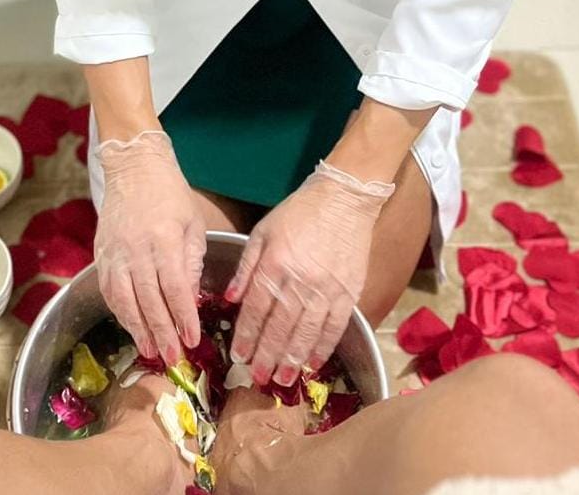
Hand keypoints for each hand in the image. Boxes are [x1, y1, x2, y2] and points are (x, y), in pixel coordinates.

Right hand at [93, 129, 205, 364]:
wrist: (134, 168)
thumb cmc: (170, 195)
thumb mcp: (192, 224)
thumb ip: (191, 262)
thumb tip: (190, 301)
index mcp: (163, 238)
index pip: (174, 288)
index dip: (182, 317)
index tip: (192, 339)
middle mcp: (135, 248)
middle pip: (148, 300)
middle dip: (161, 332)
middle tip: (172, 358)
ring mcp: (114, 252)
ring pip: (123, 300)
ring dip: (137, 329)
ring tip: (150, 351)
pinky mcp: (100, 253)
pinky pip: (108, 290)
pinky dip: (119, 311)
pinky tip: (131, 326)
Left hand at [225, 160, 393, 386]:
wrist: (344, 200)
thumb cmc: (298, 213)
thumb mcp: (263, 231)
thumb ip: (246, 266)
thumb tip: (230, 299)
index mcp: (275, 262)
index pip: (256, 307)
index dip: (246, 334)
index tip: (238, 355)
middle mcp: (299, 279)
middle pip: (280, 325)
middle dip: (266, 354)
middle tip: (257, 378)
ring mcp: (326, 288)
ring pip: (306, 332)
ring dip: (292, 358)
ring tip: (282, 378)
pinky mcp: (349, 292)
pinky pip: (334, 327)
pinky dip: (322, 347)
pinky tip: (312, 363)